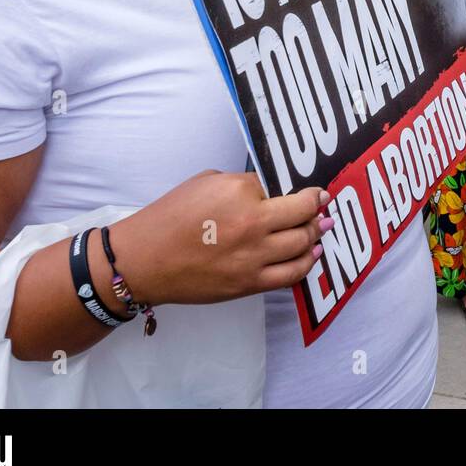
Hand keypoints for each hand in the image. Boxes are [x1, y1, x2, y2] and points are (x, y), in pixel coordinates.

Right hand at [114, 171, 329, 305]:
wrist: (143, 260)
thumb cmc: (169, 217)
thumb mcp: (206, 182)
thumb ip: (242, 185)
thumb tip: (269, 192)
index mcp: (240, 193)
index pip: (280, 187)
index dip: (297, 189)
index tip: (312, 190)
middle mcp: (252, 224)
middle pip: (302, 215)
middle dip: (315, 209)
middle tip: (322, 206)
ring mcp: (253, 257)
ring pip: (303, 244)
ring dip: (316, 234)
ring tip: (321, 228)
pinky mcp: (249, 283)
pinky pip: (291, 274)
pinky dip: (307, 262)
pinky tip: (312, 254)